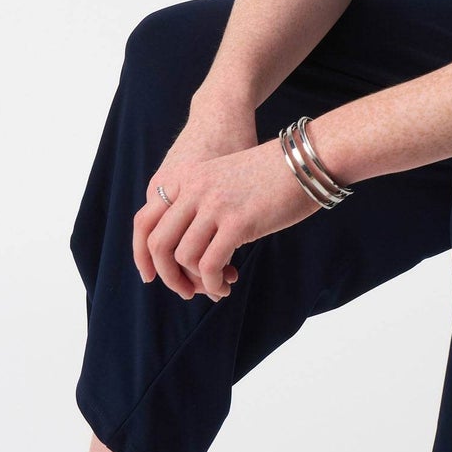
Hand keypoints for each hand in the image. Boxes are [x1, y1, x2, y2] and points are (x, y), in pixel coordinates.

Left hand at [133, 130, 323, 301]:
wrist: (307, 160)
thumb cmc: (273, 175)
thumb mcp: (225, 180)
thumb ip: (202, 204)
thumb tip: (191, 251)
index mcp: (186, 179)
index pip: (145, 222)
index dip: (145, 255)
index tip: (157, 276)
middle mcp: (193, 189)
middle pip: (158, 244)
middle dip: (170, 276)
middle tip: (188, 291)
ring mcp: (213, 205)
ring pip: (183, 258)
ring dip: (197, 282)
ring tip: (216, 286)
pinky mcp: (237, 222)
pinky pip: (210, 264)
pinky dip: (214, 282)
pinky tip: (227, 284)